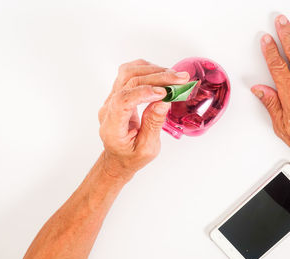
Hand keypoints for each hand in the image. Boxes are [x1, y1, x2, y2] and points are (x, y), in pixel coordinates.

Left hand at [98, 59, 189, 181]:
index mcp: (113, 127)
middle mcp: (108, 109)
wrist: (119, 157)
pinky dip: (146, 70)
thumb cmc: (132, 156)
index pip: (123, 101)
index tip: (164, 93)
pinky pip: (128, 73)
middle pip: (128, 82)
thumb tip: (163, 102)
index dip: (143, 92)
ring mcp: (111, 99)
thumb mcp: (147, 148)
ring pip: (128, 73)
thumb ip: (153, 124)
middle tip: (180, 79)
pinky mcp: (118, 93)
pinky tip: (161, 74)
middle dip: (157, 78)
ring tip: (174, 76)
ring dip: (153, 70)